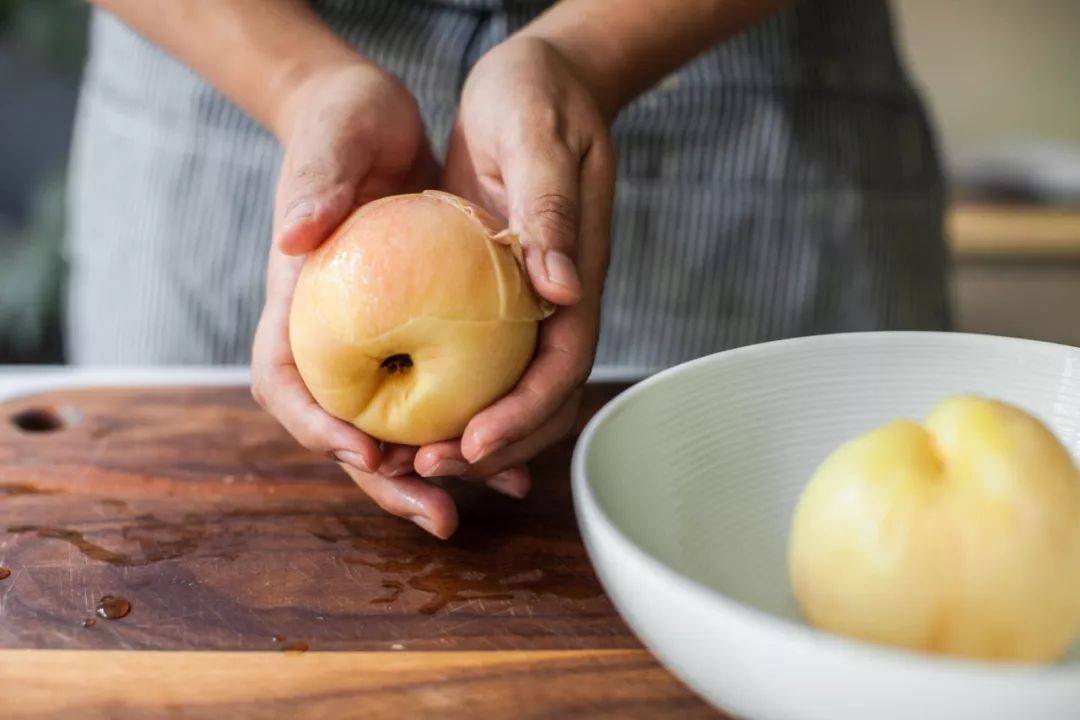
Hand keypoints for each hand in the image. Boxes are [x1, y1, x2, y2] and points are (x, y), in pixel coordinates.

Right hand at [251, 62, 454, 536]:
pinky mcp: (415, 335)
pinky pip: (440, 397)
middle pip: (345, 429)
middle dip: (388, 481)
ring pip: (397, 428)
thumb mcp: (332, 143)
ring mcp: (373, 343)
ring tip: (491, 495)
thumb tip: (295, 234)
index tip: (366, 452)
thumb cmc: (344, 126)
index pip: (285, 385)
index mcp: (297, 306)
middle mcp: (331, 337)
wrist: (376, 122)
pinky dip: (473, 428)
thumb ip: (311, 182)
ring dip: (438, 472)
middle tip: (440, 515)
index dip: (317, 428)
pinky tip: (515, 457)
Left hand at [413, 36, 614, 509]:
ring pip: (505, 391)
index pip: (561, 370)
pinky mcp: (491, 294)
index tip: (469, 447)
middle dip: (488, 447)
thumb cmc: (537, 100)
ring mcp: (524, 304)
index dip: (522, 418)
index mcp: (575, 279)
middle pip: (537, 400)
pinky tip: (401, 413)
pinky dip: (446, 396)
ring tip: (404, 459)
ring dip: (463, 432)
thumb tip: (563, 292)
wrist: (534, 80)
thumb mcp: (540, 142)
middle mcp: (553, 304)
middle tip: (420, 470)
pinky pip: (475, 362)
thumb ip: (552, 213)